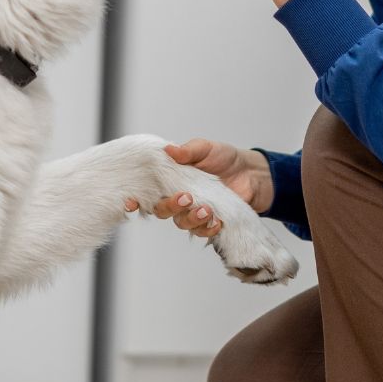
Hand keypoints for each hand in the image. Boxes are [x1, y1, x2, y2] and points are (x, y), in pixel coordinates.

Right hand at [123, 139, 273, 238]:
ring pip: (181, 223)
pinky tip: (217, 221)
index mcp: (169, 179)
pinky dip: (208, 228)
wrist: (251, 174)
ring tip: (207, 210)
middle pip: (161, 210)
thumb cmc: (223, 158)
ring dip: (192, 219)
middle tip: (186, 197)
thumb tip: (169, 150)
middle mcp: (176, 198)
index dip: (135, 200)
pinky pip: (202, 232)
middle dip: (170, 207)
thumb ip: (187, 150)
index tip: (131, 202)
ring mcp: (192, 212)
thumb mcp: (205, 148)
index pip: (146, 192)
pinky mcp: (209, 222)